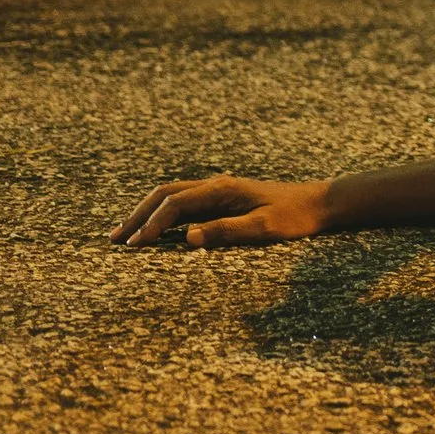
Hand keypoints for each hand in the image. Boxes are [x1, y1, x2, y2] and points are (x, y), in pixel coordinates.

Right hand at [110, 174, 331, 249]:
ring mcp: (219, 190)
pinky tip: (156, 230)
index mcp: (222, 189)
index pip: (174, 205)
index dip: (151, 226)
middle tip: (114, 239)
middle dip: (138, 215)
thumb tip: (186, 239)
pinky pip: (184, 202)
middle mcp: (216, 185)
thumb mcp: (263, 228)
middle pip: (165, 194)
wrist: (320, 204)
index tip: (134, 248)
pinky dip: (163, 214)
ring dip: (147, 213)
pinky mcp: (224, 198)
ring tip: (125, 235)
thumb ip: (225, 231)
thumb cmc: (295, 217)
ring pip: (172, 196)